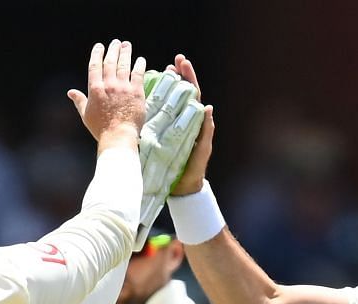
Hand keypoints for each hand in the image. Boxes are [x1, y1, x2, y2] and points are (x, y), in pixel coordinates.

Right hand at [68, 39, 146, 145]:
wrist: (118, 137)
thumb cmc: (101, 129)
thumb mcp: (86, 114)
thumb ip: (79, 101)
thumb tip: (70, 92)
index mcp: (95, 89)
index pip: (95, 65)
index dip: (97, 53)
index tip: (99, 46)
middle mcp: (108, 85)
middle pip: (110, 61)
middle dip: (113, 49)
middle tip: (116, 42)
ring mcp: (123, 87)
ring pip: (124, 65)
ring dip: (125, 53)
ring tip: (127, 45)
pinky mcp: (137, 92)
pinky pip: (138, 74)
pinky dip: (139, 65)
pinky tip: (140, 59)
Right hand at [168, 55, 215, 194]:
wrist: (182, 186)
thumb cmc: (195, 168)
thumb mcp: (202, 149)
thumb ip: (206, 130)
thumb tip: (208, 107)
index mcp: (195, 121)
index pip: (193, 95)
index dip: (189, 78)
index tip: (183, 63)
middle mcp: (184, 119)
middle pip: (182, 93)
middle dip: (179, 76)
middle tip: (174, 61)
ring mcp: (173, 124)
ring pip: (170, 100)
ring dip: (167, 85)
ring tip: (163, 70)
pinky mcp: (162, 132)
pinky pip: (159, 113)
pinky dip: (155, 100)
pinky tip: (149, 91)